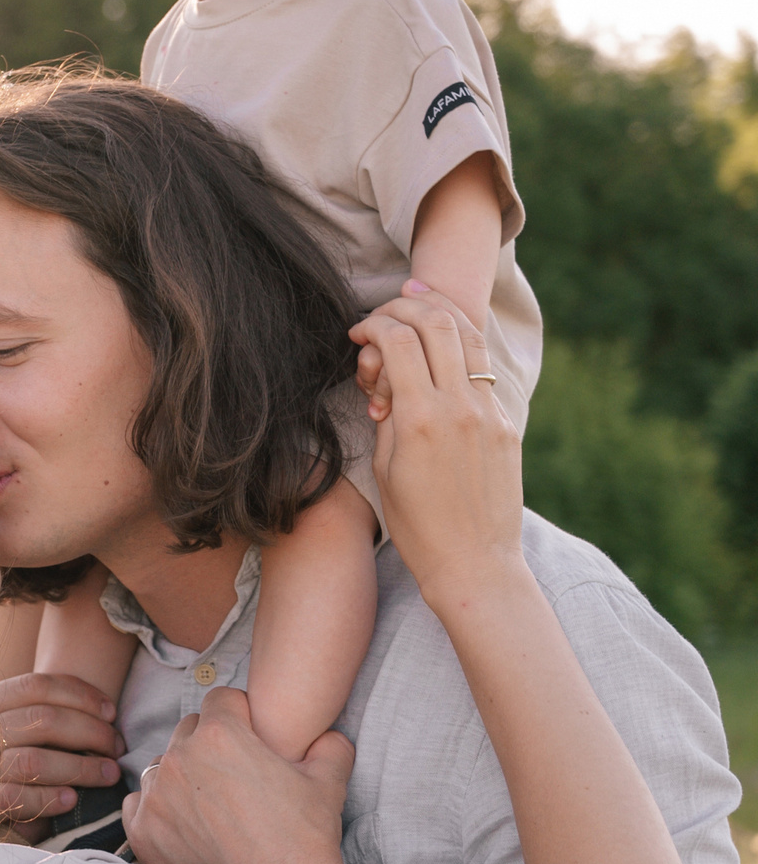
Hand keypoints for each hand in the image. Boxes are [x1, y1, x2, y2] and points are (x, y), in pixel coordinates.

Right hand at [0, 670, 125, 841]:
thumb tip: (86, 716)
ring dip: (80, 766)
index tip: (110, 710)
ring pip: (33, 760)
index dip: (79, 694)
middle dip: (90, 730)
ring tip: (106, 774)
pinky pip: (15, 798)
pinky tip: (70, 801)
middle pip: (41, 719)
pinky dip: (48, 798)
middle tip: (115, 745)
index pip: (33, 686)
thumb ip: (19, 722)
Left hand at [124, 687, 400, 863]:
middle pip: (188, 730)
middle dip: (210, 743)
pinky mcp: (141, 831)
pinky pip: (140, 802)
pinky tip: (187, 824)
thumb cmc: (307, 841)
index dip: (241, 715)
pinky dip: (160, 808)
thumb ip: (328, 743)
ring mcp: (155, 796)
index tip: (252, 736)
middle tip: (236, 773)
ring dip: (184, 776)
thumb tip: (324, 733)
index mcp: (220, 735)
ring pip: (163, 766)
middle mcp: (179, 759)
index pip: (220, 700)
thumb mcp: (330, 781)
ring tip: (214, 804)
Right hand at [347, 286, 523, 602]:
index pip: (397, 341)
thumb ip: (389, 415)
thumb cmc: (417, 525)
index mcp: (420, 420)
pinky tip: (442, 346)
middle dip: (406, 306)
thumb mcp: (386, 468)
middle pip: (437, 323)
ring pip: (468, 337)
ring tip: (418, 300)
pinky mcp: (505, 426)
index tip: (358, 333)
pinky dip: (458, 349)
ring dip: (440, 312)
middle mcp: (459, 408)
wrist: (473, 563)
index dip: (373, 325)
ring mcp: (488, 414)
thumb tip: (391, 379)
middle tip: (385, 311)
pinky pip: (481, 372)